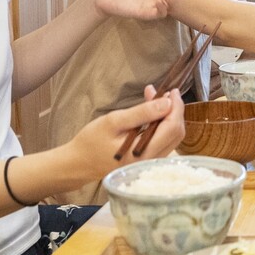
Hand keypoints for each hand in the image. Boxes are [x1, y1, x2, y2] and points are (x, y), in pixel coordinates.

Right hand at [68, 87, 185, 181]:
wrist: (78, 163)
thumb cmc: (91, 141)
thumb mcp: (114, 122)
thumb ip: (142, 113)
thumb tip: (167, 103)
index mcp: (144, 153)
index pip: (172, 128)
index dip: (176, 108)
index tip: (173, 91)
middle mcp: (151, 160)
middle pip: (176, 133)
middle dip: (174, 110)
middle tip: (164, 92)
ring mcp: (150, 161)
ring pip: (172, 137)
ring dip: (168, 116)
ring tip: (155, 97)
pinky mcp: (147, 159)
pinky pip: (163, 140)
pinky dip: (161, 124)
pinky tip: (151, 111)